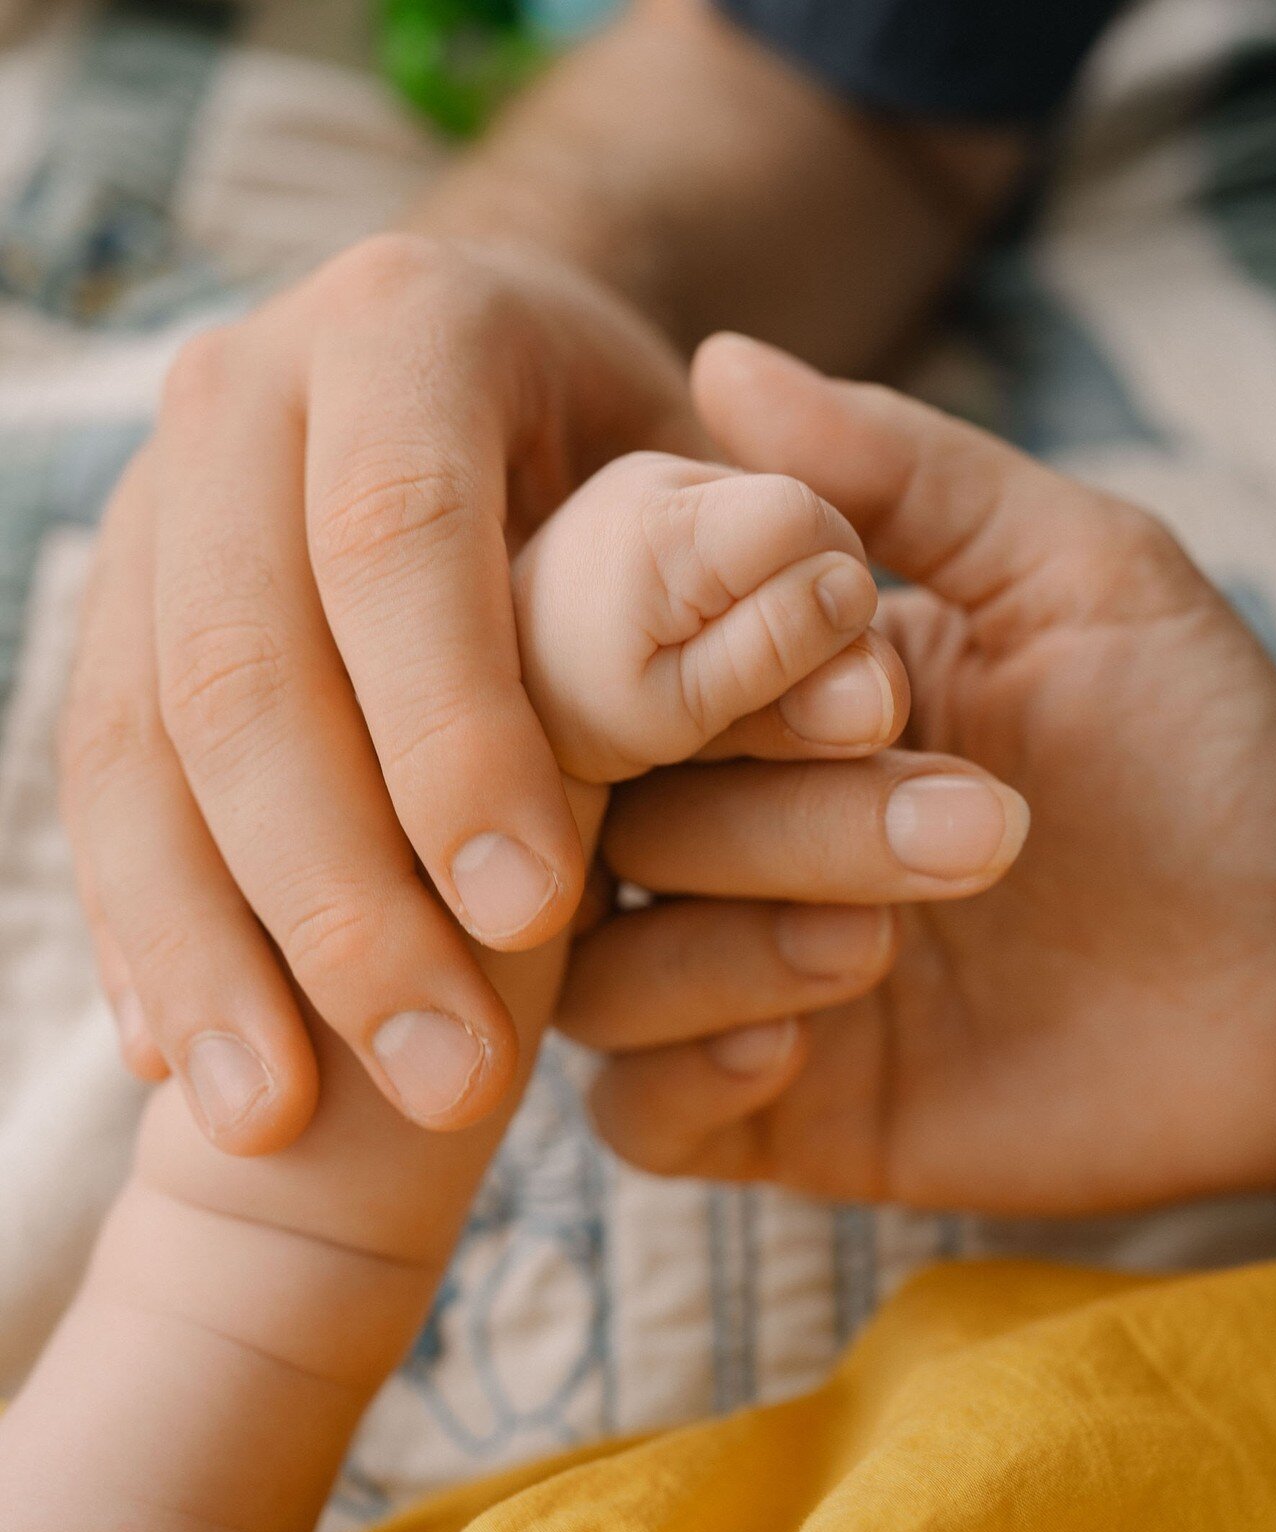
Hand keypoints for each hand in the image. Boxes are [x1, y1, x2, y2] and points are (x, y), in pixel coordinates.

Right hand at [61, 240, 893, 1154]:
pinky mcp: (117, 625)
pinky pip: (98, 787)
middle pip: (243, 667)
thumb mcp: (732, 462)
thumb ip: (783, 537)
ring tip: (273, 1119)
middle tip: (441, 1074)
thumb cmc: (644, 453)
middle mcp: (244, 401)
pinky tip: (189, 1065)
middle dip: (333, 891)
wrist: (498, 393)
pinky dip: (143, 931)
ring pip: (137, 749)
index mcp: (401, 327)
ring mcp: (155, 514)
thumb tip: (836, 624)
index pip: (401, 536)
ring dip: (209, 952)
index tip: (533, 913)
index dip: (451, 731)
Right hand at [560, 336, 1275, 1216]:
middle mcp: (725, 832)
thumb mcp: (1078, 573)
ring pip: (599, 972)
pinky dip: (686, 1076)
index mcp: (767, 699)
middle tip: (953, 817)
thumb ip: (902, 474)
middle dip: (758, 819)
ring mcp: (737, 975)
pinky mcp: (774, 1111)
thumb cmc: (1205, 756)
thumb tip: (717, 359)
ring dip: (728, 945)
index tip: (857, 686)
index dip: (685, 668)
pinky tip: (801, 1041)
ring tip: (883, 944)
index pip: (613, 665)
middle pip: (603, 822)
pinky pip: (636, 1112)